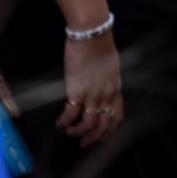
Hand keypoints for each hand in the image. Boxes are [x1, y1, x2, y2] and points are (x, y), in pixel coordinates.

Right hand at [58, 33, 123, 147]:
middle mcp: (106, 95)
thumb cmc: (99, 44)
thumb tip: (101, 87)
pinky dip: (64, 122)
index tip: (102, 136)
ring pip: (88, 124)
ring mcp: (92, 95)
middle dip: (94, 138)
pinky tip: (59, 124)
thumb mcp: (110, 66)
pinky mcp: (77, 92)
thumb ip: (107, 80)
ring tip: (70, 133)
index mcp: (115, 88)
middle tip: (84, 143)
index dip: (109, 130)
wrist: (91, 34)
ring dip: (78, 132)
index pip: (117, 116)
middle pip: (103, 125)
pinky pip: (71, 114)